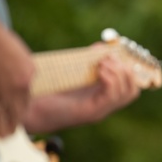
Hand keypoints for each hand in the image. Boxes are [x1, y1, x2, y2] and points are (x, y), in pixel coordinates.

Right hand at [0, 24, 34, 137]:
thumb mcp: (16, 52)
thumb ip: (17, 67)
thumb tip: (12, 75)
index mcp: (31, 71)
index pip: (29, 94)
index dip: (23, 104)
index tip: (19, 110)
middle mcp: (24, 84)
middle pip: (23, 107)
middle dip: (19, 118)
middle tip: (15, 127)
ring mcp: (10, 92)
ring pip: (13, 116)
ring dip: (10, 127)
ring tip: (8, 135)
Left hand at [21, 46, 141, 133]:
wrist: (28, 109)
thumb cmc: (47, 90)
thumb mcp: (71, 71)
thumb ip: (87, 61)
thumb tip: (101, 47)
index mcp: (100, 96)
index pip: (130, 85)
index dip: (129, 68)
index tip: (115, 54)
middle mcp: (103, 106)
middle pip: (132, 90)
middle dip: (126, 70)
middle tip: (108, 59)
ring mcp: (99, 111)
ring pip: (127, 93)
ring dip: (119, 74)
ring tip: (102, 64)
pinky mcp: (89, 113)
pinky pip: (111, 98)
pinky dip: (110, 81)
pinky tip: (99, 72)